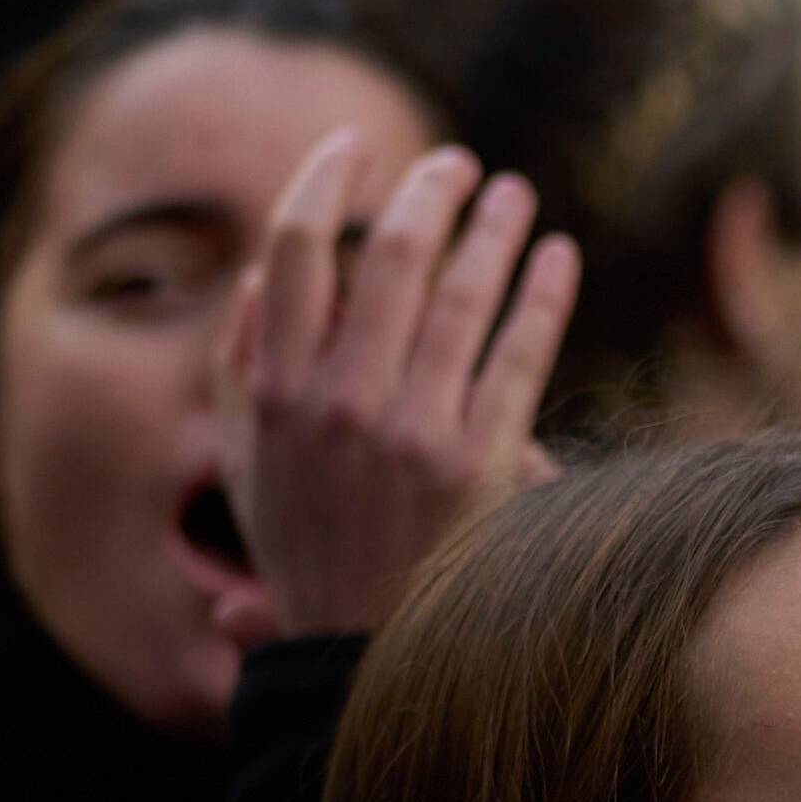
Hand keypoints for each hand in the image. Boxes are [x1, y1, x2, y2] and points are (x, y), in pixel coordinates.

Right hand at [214, 134, 580, 643]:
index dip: (325, 182)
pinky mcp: (481, 463)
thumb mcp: (246, 470)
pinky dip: (543, 293)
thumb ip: (242, 375)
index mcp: (273, 393)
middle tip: (456, 164)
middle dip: (428, 191)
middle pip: (389, 254)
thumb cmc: (308, 552)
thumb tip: (255, 285)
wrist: (364, 656)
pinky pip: (521, 353)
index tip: (355, 145)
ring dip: (494, 229)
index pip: (293, 252)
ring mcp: (412, 432)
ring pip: (462, 293)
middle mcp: (338, 403)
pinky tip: (558, 257)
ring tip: (515, 196)